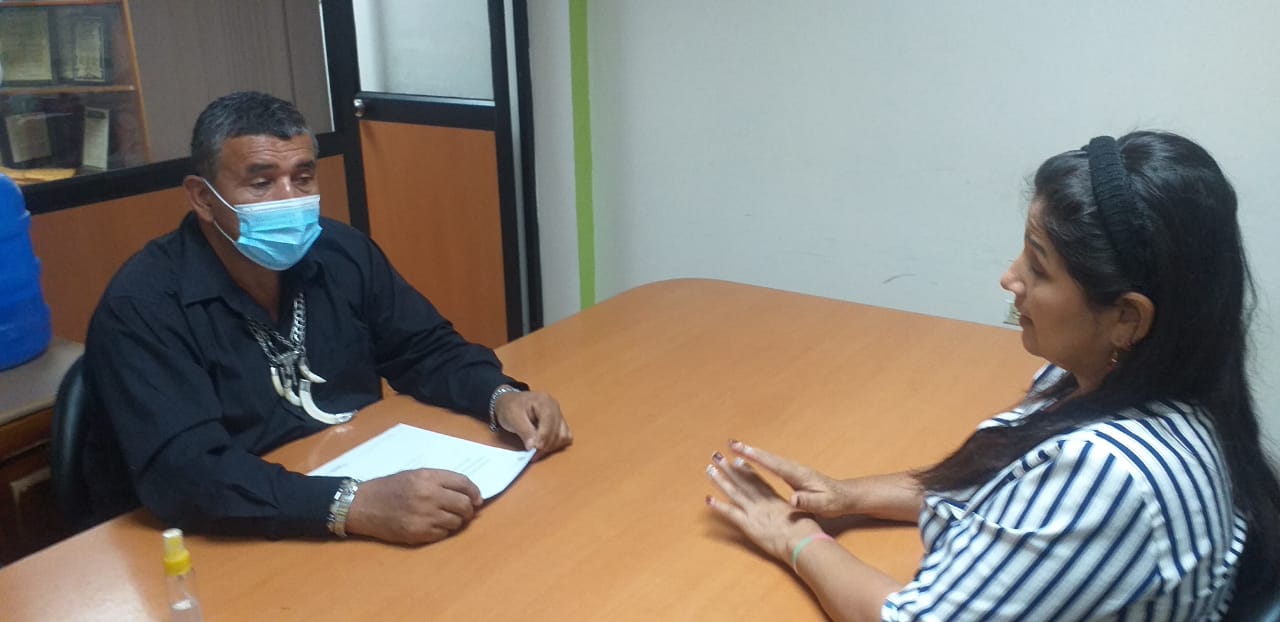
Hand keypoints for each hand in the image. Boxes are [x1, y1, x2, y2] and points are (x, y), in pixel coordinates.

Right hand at [345, 468, 482, 544]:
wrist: (363, 505)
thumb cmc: (389, 488)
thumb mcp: (415, 475)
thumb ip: (440, 481)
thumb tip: (467, 493)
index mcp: (429, 477)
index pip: (463, 483)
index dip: (475, 492)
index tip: (478, 498)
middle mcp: (430, 495)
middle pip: (464, 505)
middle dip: (469, 510)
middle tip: (466, 512)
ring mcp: (425, 516)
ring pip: (456, 522)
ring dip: (456, 522)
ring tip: (446, 519)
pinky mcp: (419, 533)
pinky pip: (443, 534)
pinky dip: (442, 531)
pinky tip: (433, 526)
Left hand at [494, 389, 572, 457]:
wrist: (510, 403)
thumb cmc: (510, 408)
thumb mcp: (513, 418)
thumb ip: (524, 431)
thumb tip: (533, 447)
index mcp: (544, 401)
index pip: (549, 420)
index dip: (544, 436)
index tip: (535, 448)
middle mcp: (555, 407)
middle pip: (558, 430)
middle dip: (546, 445)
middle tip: (533, 455)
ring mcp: (559, 415)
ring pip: (563, 435)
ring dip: (552, 446)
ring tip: (537, 452)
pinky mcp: (560, 424)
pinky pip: (565, 437)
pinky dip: (557, 444)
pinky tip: (545, 447)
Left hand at [705, 451, 823, 562]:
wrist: (803, 540)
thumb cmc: (807, 530)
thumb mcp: (802, 514)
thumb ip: (795, 508)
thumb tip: (796, 505)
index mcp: (774, 499)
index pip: (757, 481)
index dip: (746, 470)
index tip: (738, 460)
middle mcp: (762, 502)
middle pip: (743, 482)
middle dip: (729, 468)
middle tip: (718, 456)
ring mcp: (754, 512)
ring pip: (734, 493)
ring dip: (721, 480)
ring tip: (710, 469)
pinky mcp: (748, 525)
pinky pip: (730, 514)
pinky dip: (719, 506)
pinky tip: (708, 499)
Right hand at [729, 440, 854, 516]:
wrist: (845, 496)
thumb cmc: (834, 501)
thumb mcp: (823, 504)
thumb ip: (808, 501)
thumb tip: (793, 500)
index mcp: (798, 475)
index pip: (774, 464)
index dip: (757, 457)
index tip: (742, 450)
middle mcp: (793, 468)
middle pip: (768, 457)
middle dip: (749, 450)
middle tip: (731, 443)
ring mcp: (792, 469)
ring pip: (768, 459)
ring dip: (751, 453)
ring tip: (734, 448)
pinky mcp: (791, 473)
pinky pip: (770, 465)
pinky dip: (758, 460)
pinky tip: (748, 460)